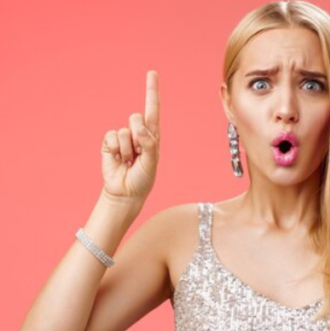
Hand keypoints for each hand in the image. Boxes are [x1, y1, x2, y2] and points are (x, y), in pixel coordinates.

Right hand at [101, 71, 160, 204]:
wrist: (125, 192)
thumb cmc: (142, 178)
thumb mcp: (152, 162)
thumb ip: (149, 144)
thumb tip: (139, 128)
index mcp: (153, 135)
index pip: (153, 109)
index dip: (151, 90)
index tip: (152, 73)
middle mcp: (138, 133)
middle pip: (137, 118)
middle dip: (138, 136)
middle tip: (138, 154)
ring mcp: (123, 137)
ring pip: (125, 131)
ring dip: (128, 149)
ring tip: (129, 160)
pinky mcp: (109, 142)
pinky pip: (112, 137)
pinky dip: (116, 149)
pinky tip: (118, 159)